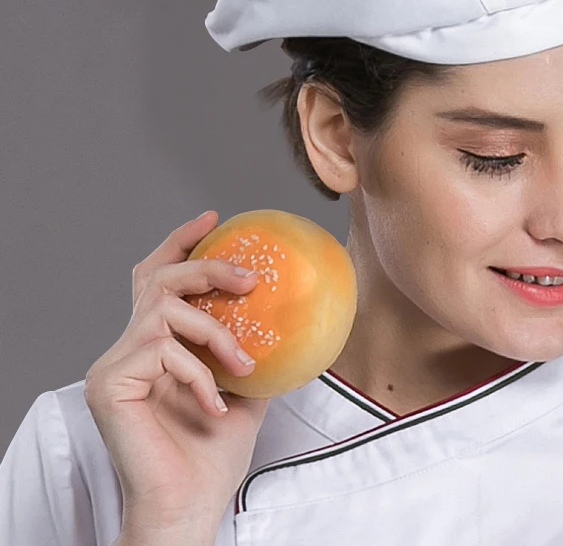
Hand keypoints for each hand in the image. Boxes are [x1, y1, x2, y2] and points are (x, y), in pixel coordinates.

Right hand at [83, 211, 268, 536]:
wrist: (189, 504)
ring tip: (243, 365)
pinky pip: (163, 351)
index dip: (181, 241)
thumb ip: (252, 350)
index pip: (158, 277)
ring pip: (165, 309)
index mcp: (157, 342)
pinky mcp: (109, 383)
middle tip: (250, 278)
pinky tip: (215, 406)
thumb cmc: (213, 453)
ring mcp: (115, 363)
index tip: (213, 219)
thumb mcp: (244, 388)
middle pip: (159, 277)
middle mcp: (130, 345)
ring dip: (216, 332)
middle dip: (208, 266)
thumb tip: (293, 320)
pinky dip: (199, 373)